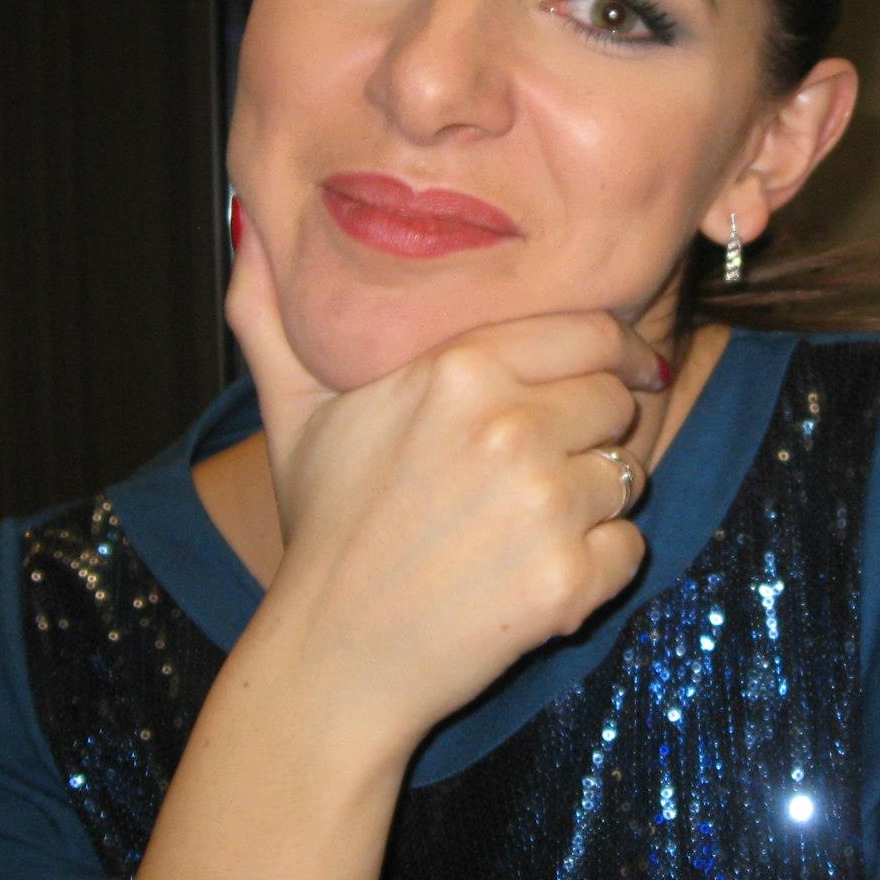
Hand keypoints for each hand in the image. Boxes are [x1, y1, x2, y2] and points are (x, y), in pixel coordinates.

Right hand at [220, 207, 669, 763]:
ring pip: (628, 475)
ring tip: (519, 528)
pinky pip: (631, 549)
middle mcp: (510, 426)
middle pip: (617, 400)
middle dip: (589, 433)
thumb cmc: (325, 529)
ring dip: (592, 502)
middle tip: (531, 472)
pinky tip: (532, 576)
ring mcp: (544, 506)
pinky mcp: (569, 580)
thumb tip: (248, 218)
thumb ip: (275, 307)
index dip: (603, 358)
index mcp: (460, 368)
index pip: (594, 333)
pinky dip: (596, 568)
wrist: (332, 661)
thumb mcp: (292, 410)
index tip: (596, 381)